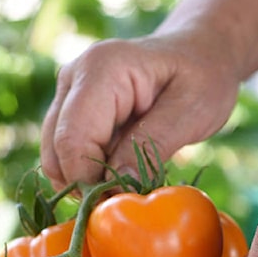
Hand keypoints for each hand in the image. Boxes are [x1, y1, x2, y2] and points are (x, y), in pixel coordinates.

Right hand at [40, 33, 240, 186]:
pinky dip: (87, 172)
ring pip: (55, 154)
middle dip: (86, 185)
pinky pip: (65, 152)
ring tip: (127, 186)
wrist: (200, 53)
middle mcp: (73, 75)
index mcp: (101, 69)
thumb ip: (152, 145)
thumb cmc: (203, 77)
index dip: (90, 181)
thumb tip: (116, 186)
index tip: (122, 203)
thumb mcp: (191, 112)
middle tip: (127, 201)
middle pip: (57, 149)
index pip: (73, 139)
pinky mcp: (71, 108)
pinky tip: (119, 174)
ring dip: (85, 181)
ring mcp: (67, 91)